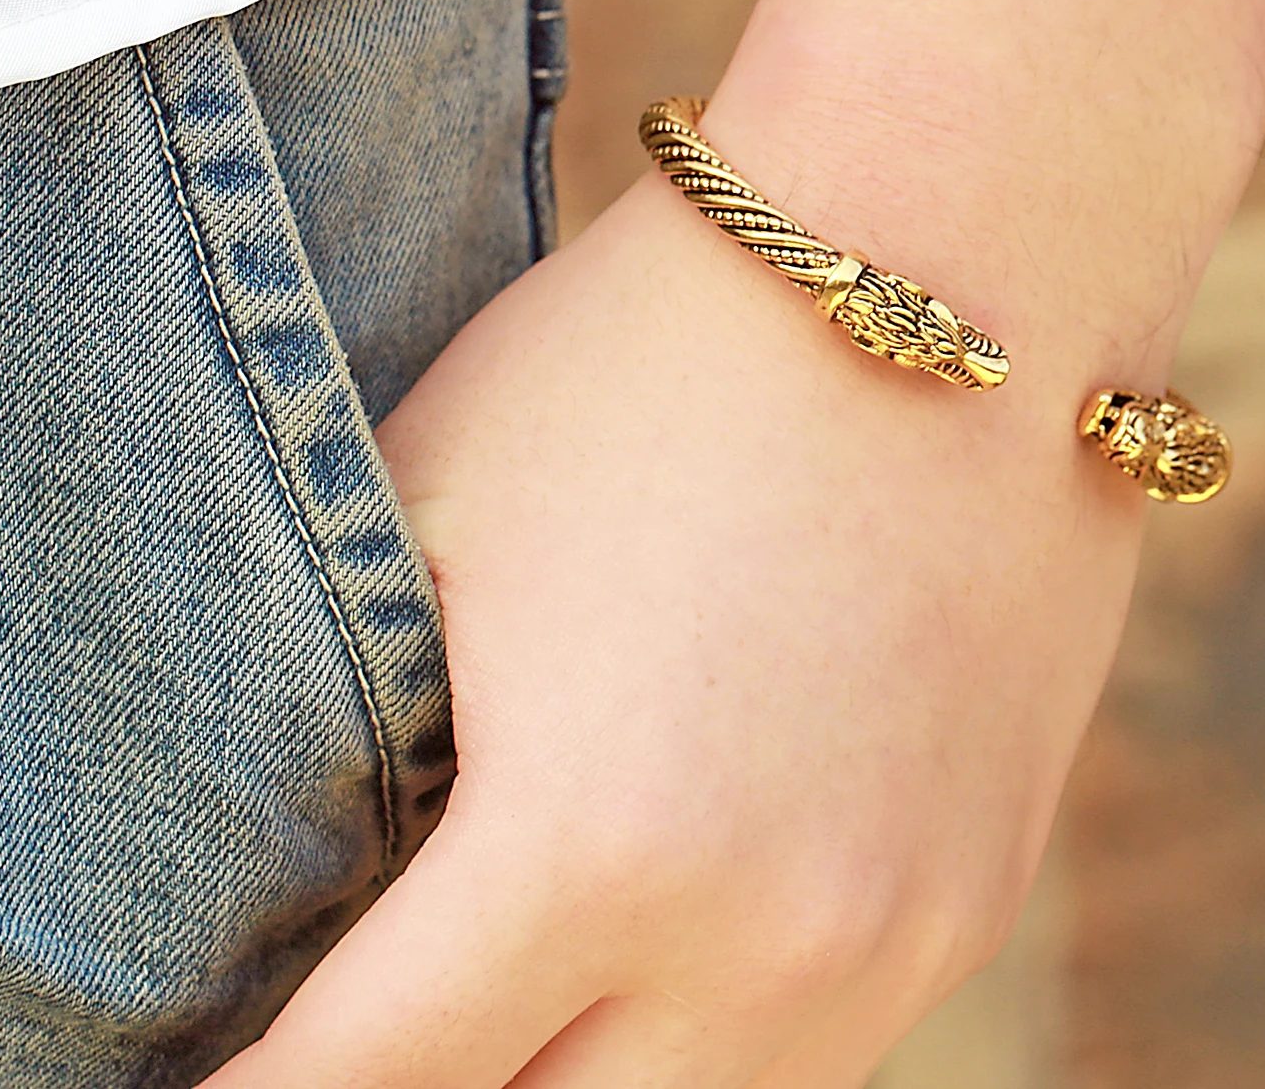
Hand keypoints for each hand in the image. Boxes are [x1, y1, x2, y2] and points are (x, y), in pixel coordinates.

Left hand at [199, 172, 1150, 1088]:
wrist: (958, 259)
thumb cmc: (653, 363)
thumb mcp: (425, 517)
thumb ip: (334, 744)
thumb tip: (282, 888)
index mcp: (593, 840)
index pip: (364, 1088)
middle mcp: (769, 940)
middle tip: (360, 1024)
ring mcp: (900, 938)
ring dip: (573, 1078)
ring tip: (501, 990)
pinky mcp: (982, 897)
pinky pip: (812, 1051)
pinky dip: (708, 1036)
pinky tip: (657, 937)